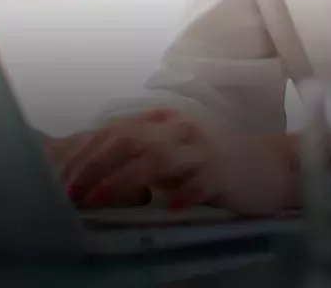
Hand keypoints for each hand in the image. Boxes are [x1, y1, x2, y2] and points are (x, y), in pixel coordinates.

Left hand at [56, 109, 298, 215]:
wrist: (267, 167)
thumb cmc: (211, 166)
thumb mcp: (171, 157)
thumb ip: (139, 161)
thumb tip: (94, 179)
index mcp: (163, 123)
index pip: (114, 133)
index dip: (85, 155)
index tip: (63, 180)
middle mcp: (179, 129)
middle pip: (128, 141)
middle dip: (94, 167)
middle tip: (72, 193)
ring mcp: (202, 149)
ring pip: (156, 159)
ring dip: (122, 180)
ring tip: (98, 200)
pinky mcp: (223, 171)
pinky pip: (199, 182)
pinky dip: (181, 193)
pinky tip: (166, 208)